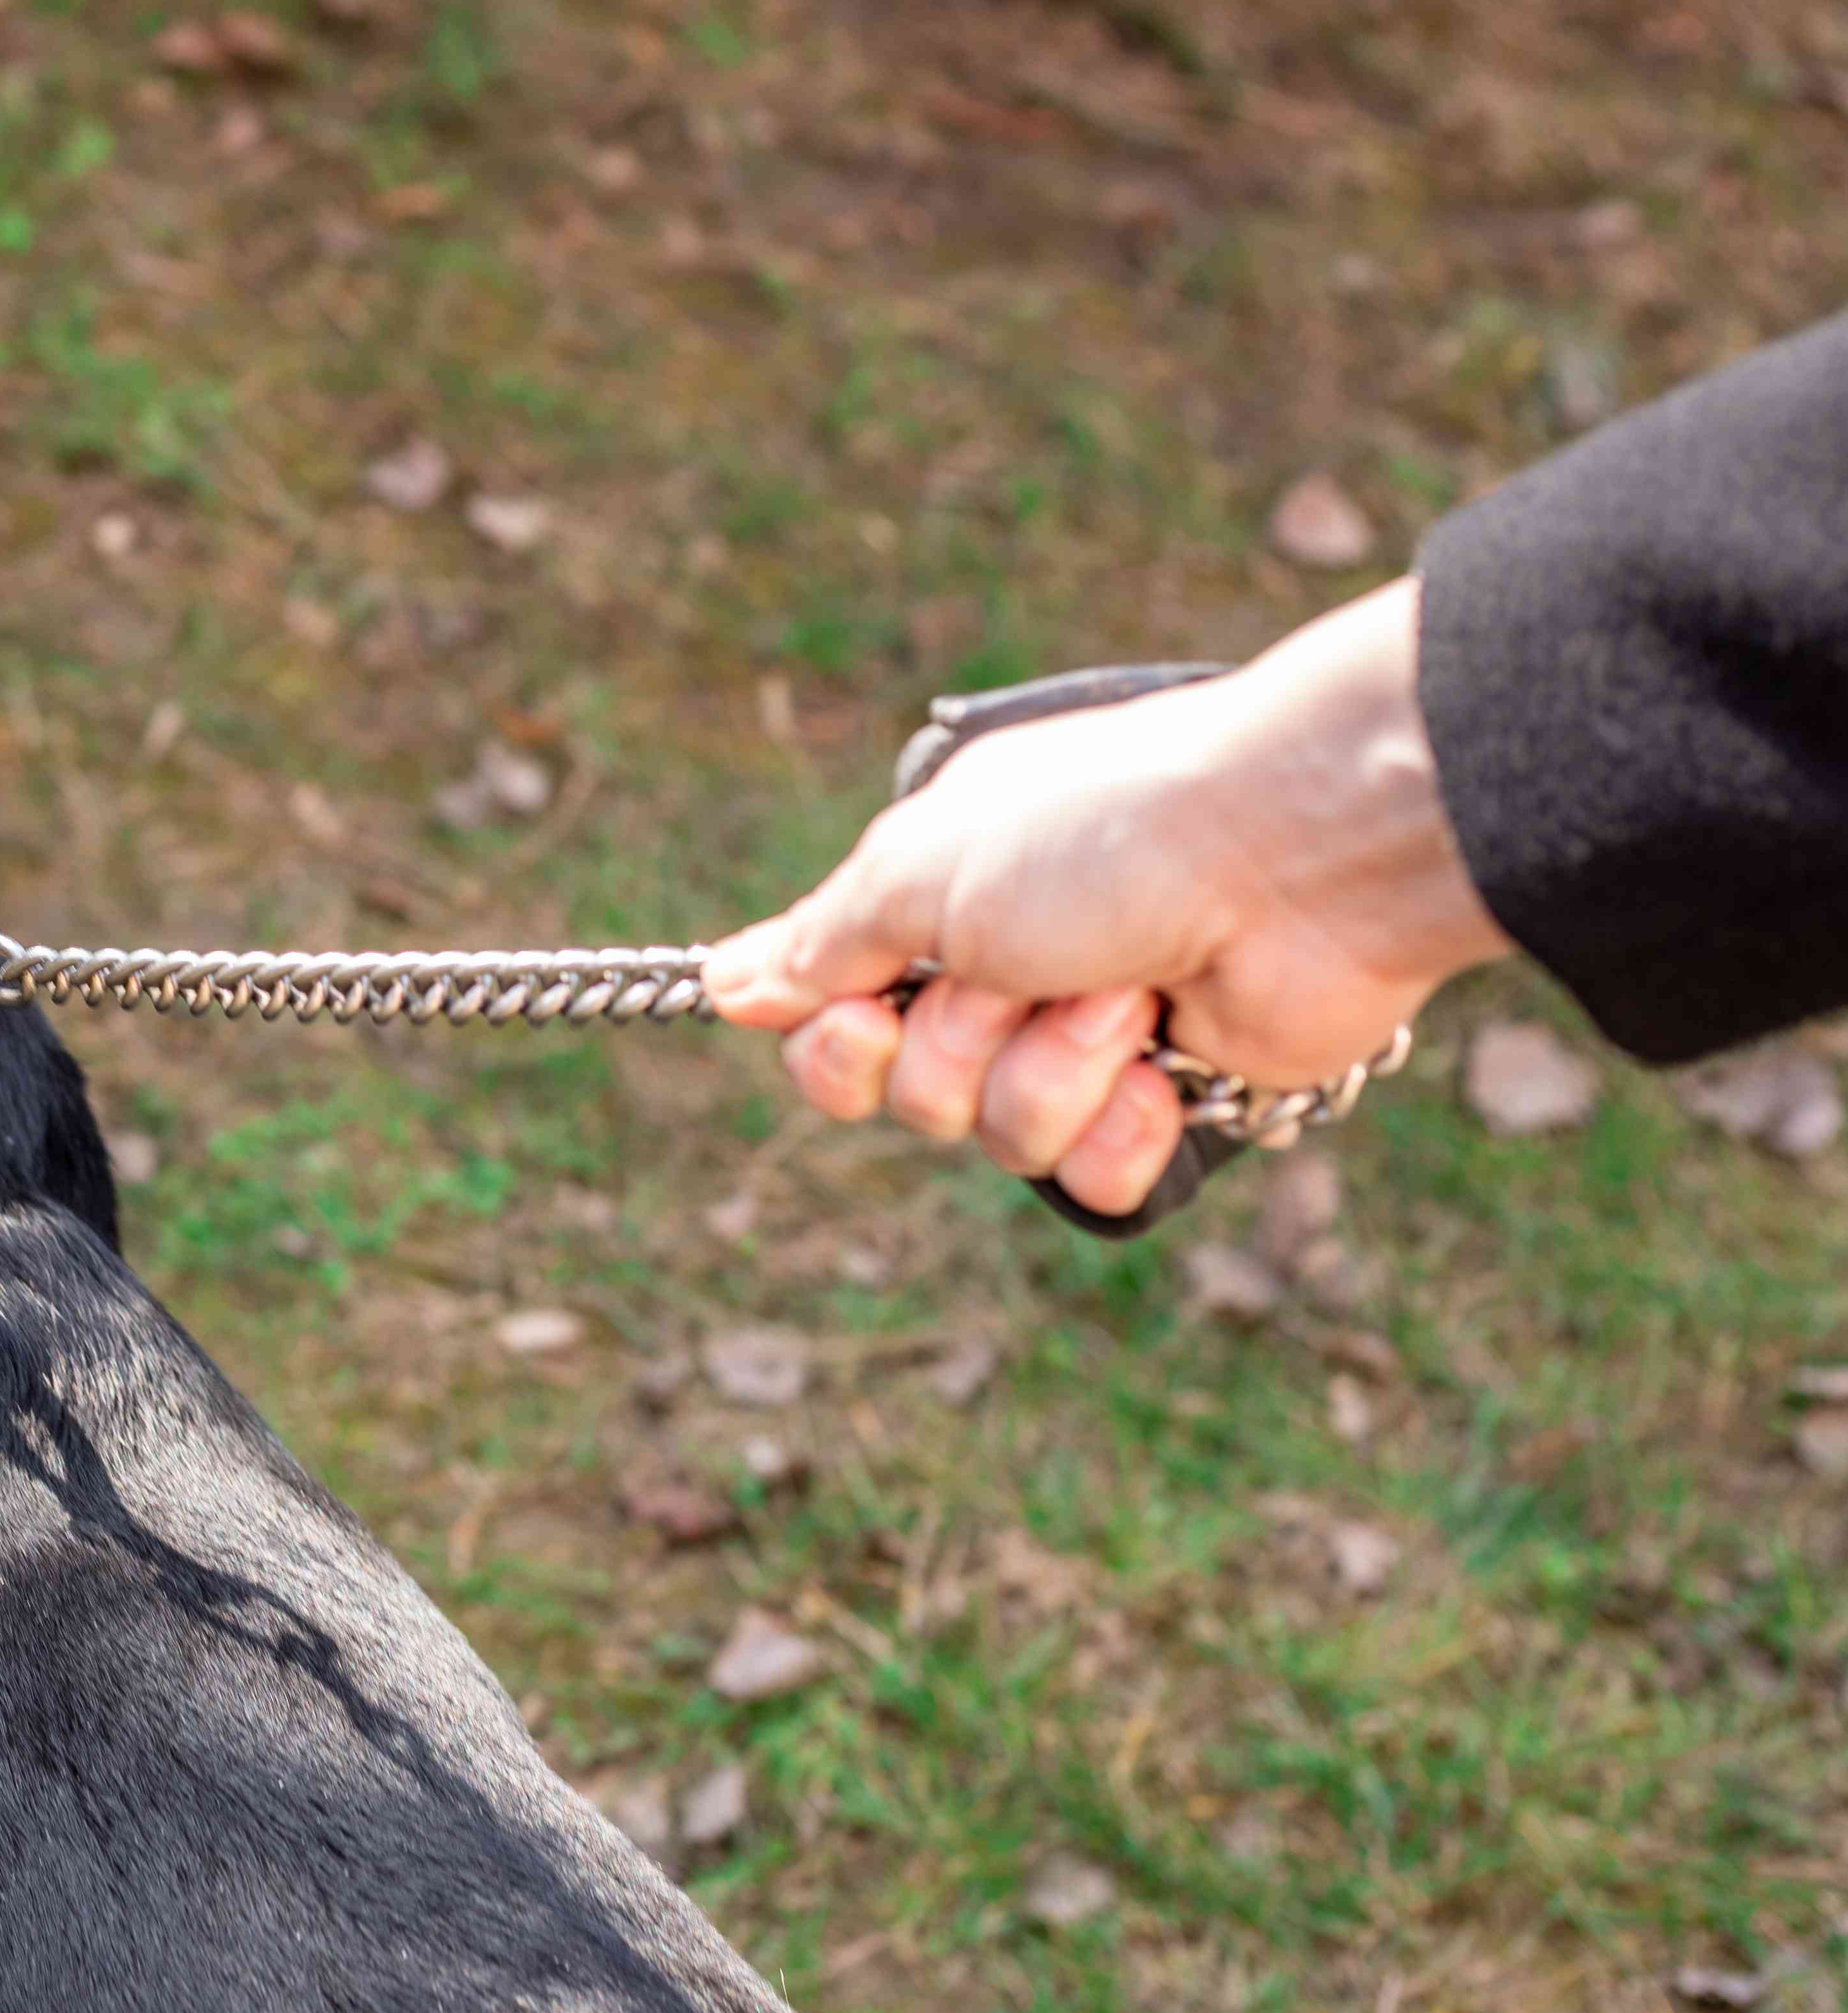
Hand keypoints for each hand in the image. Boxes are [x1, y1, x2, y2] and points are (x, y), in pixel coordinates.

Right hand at [702, 579, 1511, 1215]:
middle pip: (910, 1093)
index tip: (860, 1019)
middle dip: (957, 1047)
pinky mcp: (1173, 1103)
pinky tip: (1164, 1066)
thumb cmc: (1097, 833)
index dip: (837, 1044)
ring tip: (1123, 995)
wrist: (1290, 856)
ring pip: (1002, 1135)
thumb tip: (721, 982)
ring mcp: (1092, 1043)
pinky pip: (1095, 1179)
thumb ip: (818, 943)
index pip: (836, 1021)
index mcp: (940, 906)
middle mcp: (1008, 976)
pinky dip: (1123, 1126)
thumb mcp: (917, 872)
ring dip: (1051, 1067)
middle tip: (1017, 977)